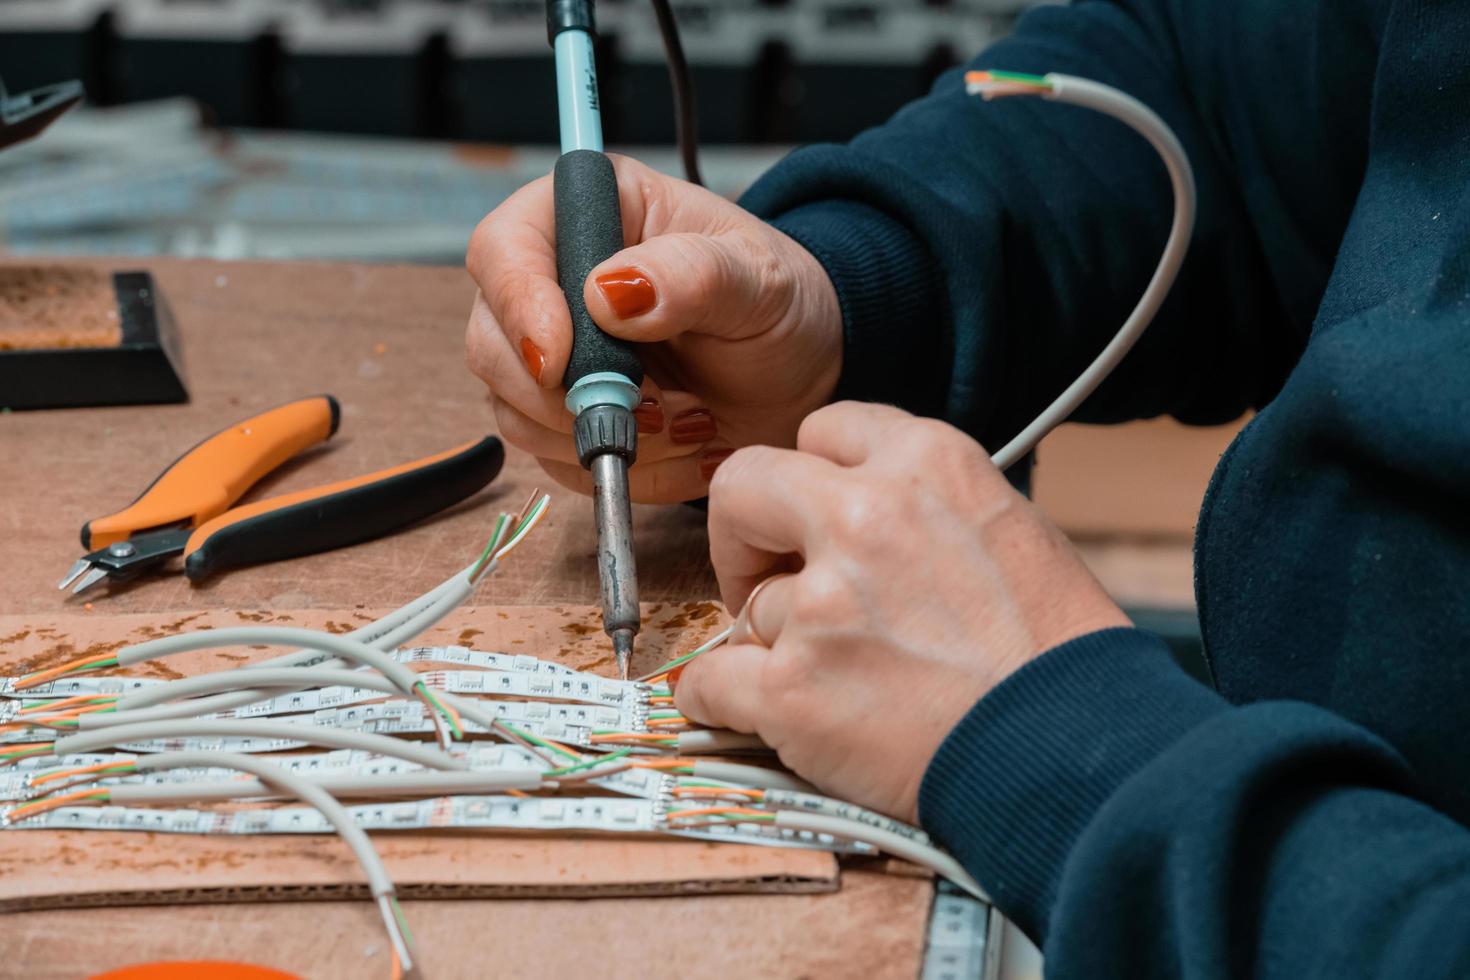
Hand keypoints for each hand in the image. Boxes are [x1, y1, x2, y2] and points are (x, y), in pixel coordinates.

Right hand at [465, 154, 842, 502]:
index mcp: (589, 213)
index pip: (502, 250)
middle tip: (657, 408)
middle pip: (491, 342)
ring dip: (603, 435)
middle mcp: (551, 281)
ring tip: (691, 422)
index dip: (517, 306)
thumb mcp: (759, 280)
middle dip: (568, 395)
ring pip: (515, 412)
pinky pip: (556, 460)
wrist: (798, 375)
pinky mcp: (562, 420)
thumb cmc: (779, 305)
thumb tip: (606, 291)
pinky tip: (683, 447)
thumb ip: (692, 275)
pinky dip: (622, 468)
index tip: (560, 361)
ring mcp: (550, 356)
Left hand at [674, 402, 1129, 822]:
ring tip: (844, 685)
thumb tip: (851, 515)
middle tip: (764, 578)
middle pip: (743, 485)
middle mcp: (867, 515)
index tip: (811, 518)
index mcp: (928, 463)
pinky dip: (717, 700)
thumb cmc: (1058, 654)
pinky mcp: (794, 689)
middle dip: (743, 532)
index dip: (811, 478)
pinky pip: (710, 683)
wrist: (1077, 755)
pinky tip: (743, 709)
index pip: (823, 430)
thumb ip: (921, 503)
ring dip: (776, 645)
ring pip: (749, 610)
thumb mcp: (1007, 526)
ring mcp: (824, 604)